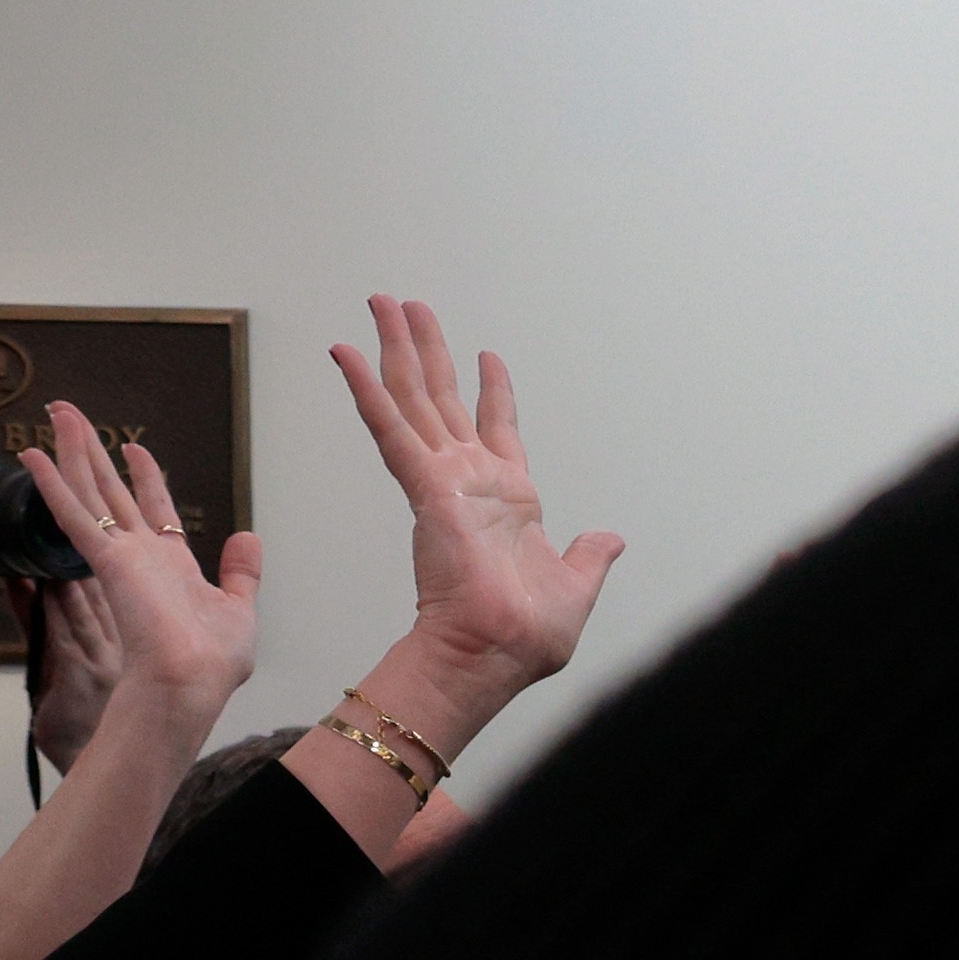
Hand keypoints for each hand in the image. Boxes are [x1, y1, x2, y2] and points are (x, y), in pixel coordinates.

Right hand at [15, 407, 259, 737]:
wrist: (192, 681)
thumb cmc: (213, 660)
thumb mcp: (239, 606)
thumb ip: (241, 571)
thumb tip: (249, 536)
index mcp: (171, 565)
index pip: (152, 509)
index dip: (145, 477)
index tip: (135, 449)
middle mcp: (140, 555)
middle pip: (110, 491)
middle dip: (94, 452)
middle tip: (74, 416)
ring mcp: (120, 555)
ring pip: (89, 490)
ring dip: (74, 451)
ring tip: (58, 412)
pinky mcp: (106, 560)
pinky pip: (74, 514)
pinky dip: (54, 484)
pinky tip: (36, 456)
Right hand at [332, 299, 619, 706]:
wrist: (499, 656)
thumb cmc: (526, 636)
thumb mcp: (577, 586)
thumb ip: (590, 556)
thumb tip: (610, 539)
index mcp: (507, 500)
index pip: (497, 430)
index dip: (494, 390)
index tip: (488, 355)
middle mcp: (470, 483)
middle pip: (441, 399)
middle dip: (423, 350)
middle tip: (402, 305)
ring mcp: (443, 482)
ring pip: (413, 399)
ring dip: (394, 351)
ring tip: (380, 303)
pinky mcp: (425, 489)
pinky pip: (391, 430)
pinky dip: (368, 390)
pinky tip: (347, 353)